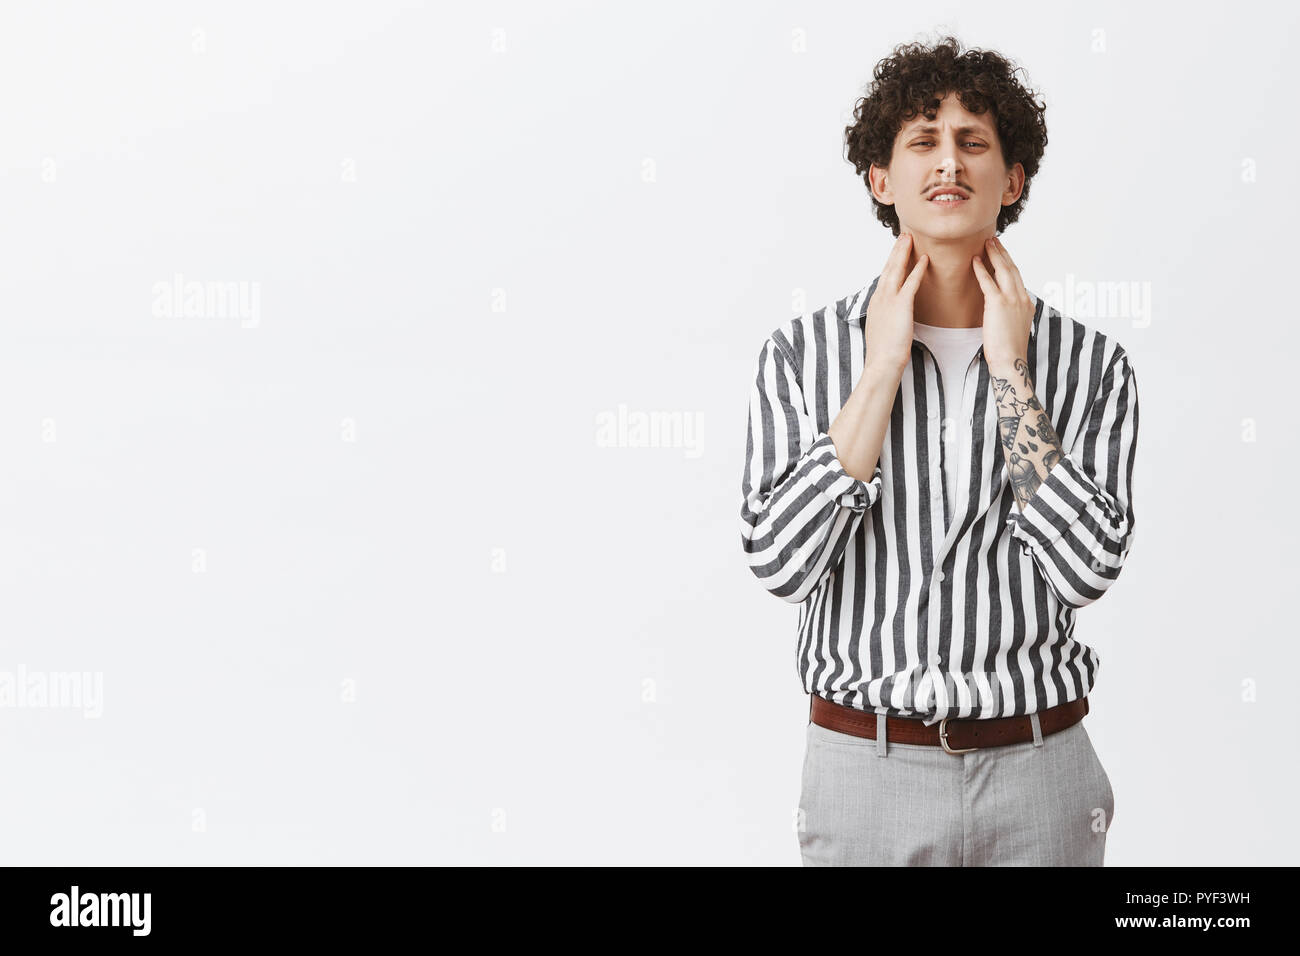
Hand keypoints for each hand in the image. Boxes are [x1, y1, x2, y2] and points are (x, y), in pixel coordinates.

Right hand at [865, 232, 927, 372]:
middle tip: (903, 235)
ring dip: (904, 253)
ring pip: (896, 270)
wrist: (882, 364)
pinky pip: (911, 283)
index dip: (890, 263)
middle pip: (888, 268)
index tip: (896, 251)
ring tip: (910, 238)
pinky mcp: (901, 305)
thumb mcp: (882, 331)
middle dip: (896, 251)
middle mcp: (879, 298)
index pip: (884, 278)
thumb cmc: (884, 354)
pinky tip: (924, 259)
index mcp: (875, 304)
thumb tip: (893, 318)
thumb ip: (888, 319)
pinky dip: (918, 269)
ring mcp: (888, 300)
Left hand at [972, 236, 1034, 368]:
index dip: (1009, 263)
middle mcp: (1022, 298)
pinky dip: (982, 270)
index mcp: (1027, 303)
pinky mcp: (998, 304)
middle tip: (994, 240)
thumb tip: (1001, 310)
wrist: (1010, 361)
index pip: (1018, 278)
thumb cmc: (1008, 350)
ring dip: (995, 254)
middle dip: (1003, 253)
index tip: (1002, 253)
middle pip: (1012, 269)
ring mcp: (1012, 300)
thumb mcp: (1013, 328)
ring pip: (1003, 270)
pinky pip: (988, 282)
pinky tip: (975, 260)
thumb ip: (1010, 314)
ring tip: (986, 243)